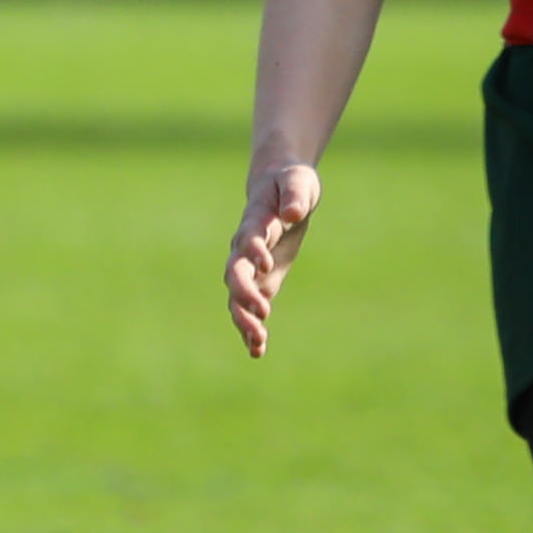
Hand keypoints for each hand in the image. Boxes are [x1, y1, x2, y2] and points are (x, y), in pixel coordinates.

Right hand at [225, 160, 323, 357]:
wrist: (280, 190)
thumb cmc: (291, 183)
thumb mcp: (297, 182)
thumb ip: (294, 196)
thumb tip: (294, 213)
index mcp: (254, 222)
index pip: (247, 239)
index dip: (254, 251)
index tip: (266, 264)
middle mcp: (244, 248)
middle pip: (235, 274)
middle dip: (244, 294)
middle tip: (263, 312)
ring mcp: (249, 267)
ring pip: (236, 297)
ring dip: (244, 319)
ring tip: (257, 343)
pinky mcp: (260, 281)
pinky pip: (248, 307)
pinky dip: (251, 327)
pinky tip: (257, 350)